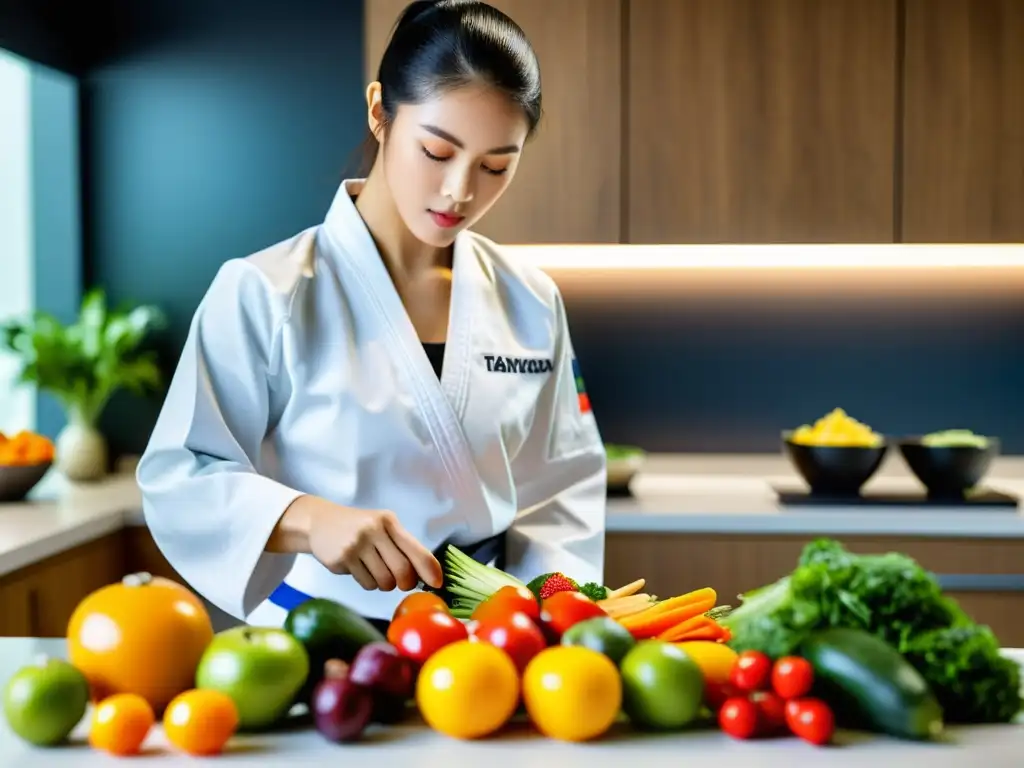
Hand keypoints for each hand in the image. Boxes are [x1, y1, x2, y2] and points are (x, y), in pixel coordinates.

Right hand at [281, 496, 442, 591]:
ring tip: (375, 569)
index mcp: (389, 521)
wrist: (319, 522)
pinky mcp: (342, 559)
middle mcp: (374, 530)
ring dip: (384, 583)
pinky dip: (368, 583)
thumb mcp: (382, 527)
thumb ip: (403, 546)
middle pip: (402, 572)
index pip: (416, 549)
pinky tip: (359, 568)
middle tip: (401, 582)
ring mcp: (356, 545)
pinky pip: (366, 584)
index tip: (437, 583)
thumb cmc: (359, 527)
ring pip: (384, 582)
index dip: (429, 569)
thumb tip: (428, 575)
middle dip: (405, 583)